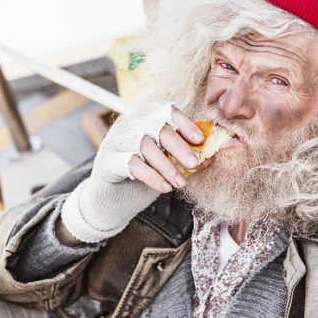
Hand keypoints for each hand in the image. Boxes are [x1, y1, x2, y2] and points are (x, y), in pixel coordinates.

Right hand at [61, 103, 205, 242]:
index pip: (166, 113)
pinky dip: (152, 176)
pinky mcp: (107, 162)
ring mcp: (116, 143)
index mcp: (145, 124)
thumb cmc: (142, 182)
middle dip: (180, 146)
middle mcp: (129, 128)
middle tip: (194, 164)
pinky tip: (164, 188)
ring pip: (145, 145)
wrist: (111, 204)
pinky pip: (132, 164)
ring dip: (167, 166)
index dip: (185, 123)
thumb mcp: (167, 167)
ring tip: (181, 183)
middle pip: (158, 127)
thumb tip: (210, 157)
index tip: (200, 140)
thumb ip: (184, 159)